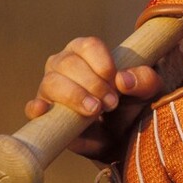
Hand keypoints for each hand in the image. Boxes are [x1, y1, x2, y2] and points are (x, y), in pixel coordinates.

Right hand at [24, 36, 165, 162]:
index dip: (102, 62)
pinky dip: (38, 107)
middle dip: (93, 83)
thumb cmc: (132, 103)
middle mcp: (63, 65)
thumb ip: (145, 80)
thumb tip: (124, 80)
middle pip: (69, 63)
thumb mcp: (148, 91)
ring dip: (75, 96)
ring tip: (95, 110)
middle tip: (112, 102)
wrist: (122, 137)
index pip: (87, 45)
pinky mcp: (46, 114)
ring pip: (52, 82)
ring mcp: (51, 88)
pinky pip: (33, 107)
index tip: (116, 79)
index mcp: (86, 51)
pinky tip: (45, 110)